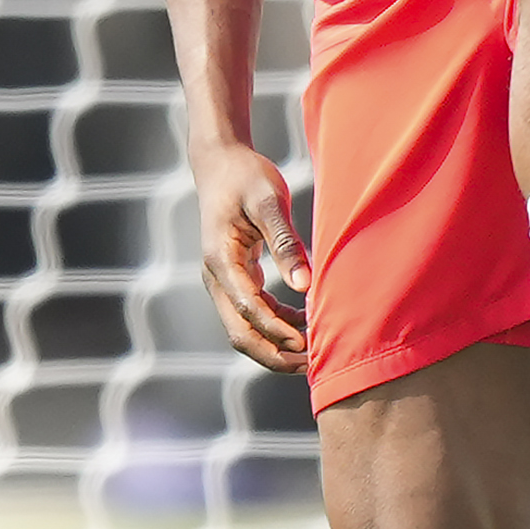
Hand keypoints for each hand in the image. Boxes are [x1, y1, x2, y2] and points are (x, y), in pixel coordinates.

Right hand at [194, 148, 310, 374]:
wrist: (219, 162)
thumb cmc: (245, 175)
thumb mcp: (269, 201)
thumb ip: (285, 243)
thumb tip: (304, 285)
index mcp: (220, 259)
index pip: (247, 309)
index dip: (276, 330)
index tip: (306, 343)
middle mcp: (215, 277)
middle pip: (239, 332)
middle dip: (273, 354)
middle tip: (310, 366)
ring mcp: (222, 280)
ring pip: (244, 329)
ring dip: (276, 344)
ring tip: (314, 351)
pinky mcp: (234, 278)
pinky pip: (252, 312)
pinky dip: (276, 324)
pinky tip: (305, 323)